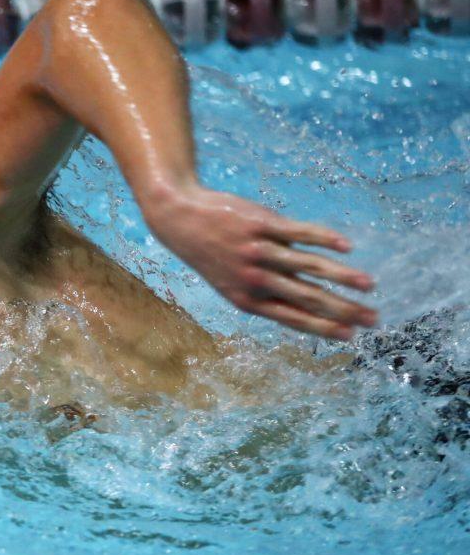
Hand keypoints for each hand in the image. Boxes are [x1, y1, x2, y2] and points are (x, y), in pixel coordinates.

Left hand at [140, 183, 377, 339]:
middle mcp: (255, 278)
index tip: (350, 336)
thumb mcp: (231, 283)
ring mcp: (260, 251)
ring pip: (309, 267)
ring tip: (369, 285)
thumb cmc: (212, 255)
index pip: (293, 318)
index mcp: (247, 299)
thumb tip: (307, 303)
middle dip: (343, 310)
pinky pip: (300, 233)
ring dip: (343, 277)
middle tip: (373, 319)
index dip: (323, 328)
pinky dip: (325, 239)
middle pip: (308, 297)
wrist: (180, 219)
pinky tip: (346, 248)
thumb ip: (267, 292)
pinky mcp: (263, 224)